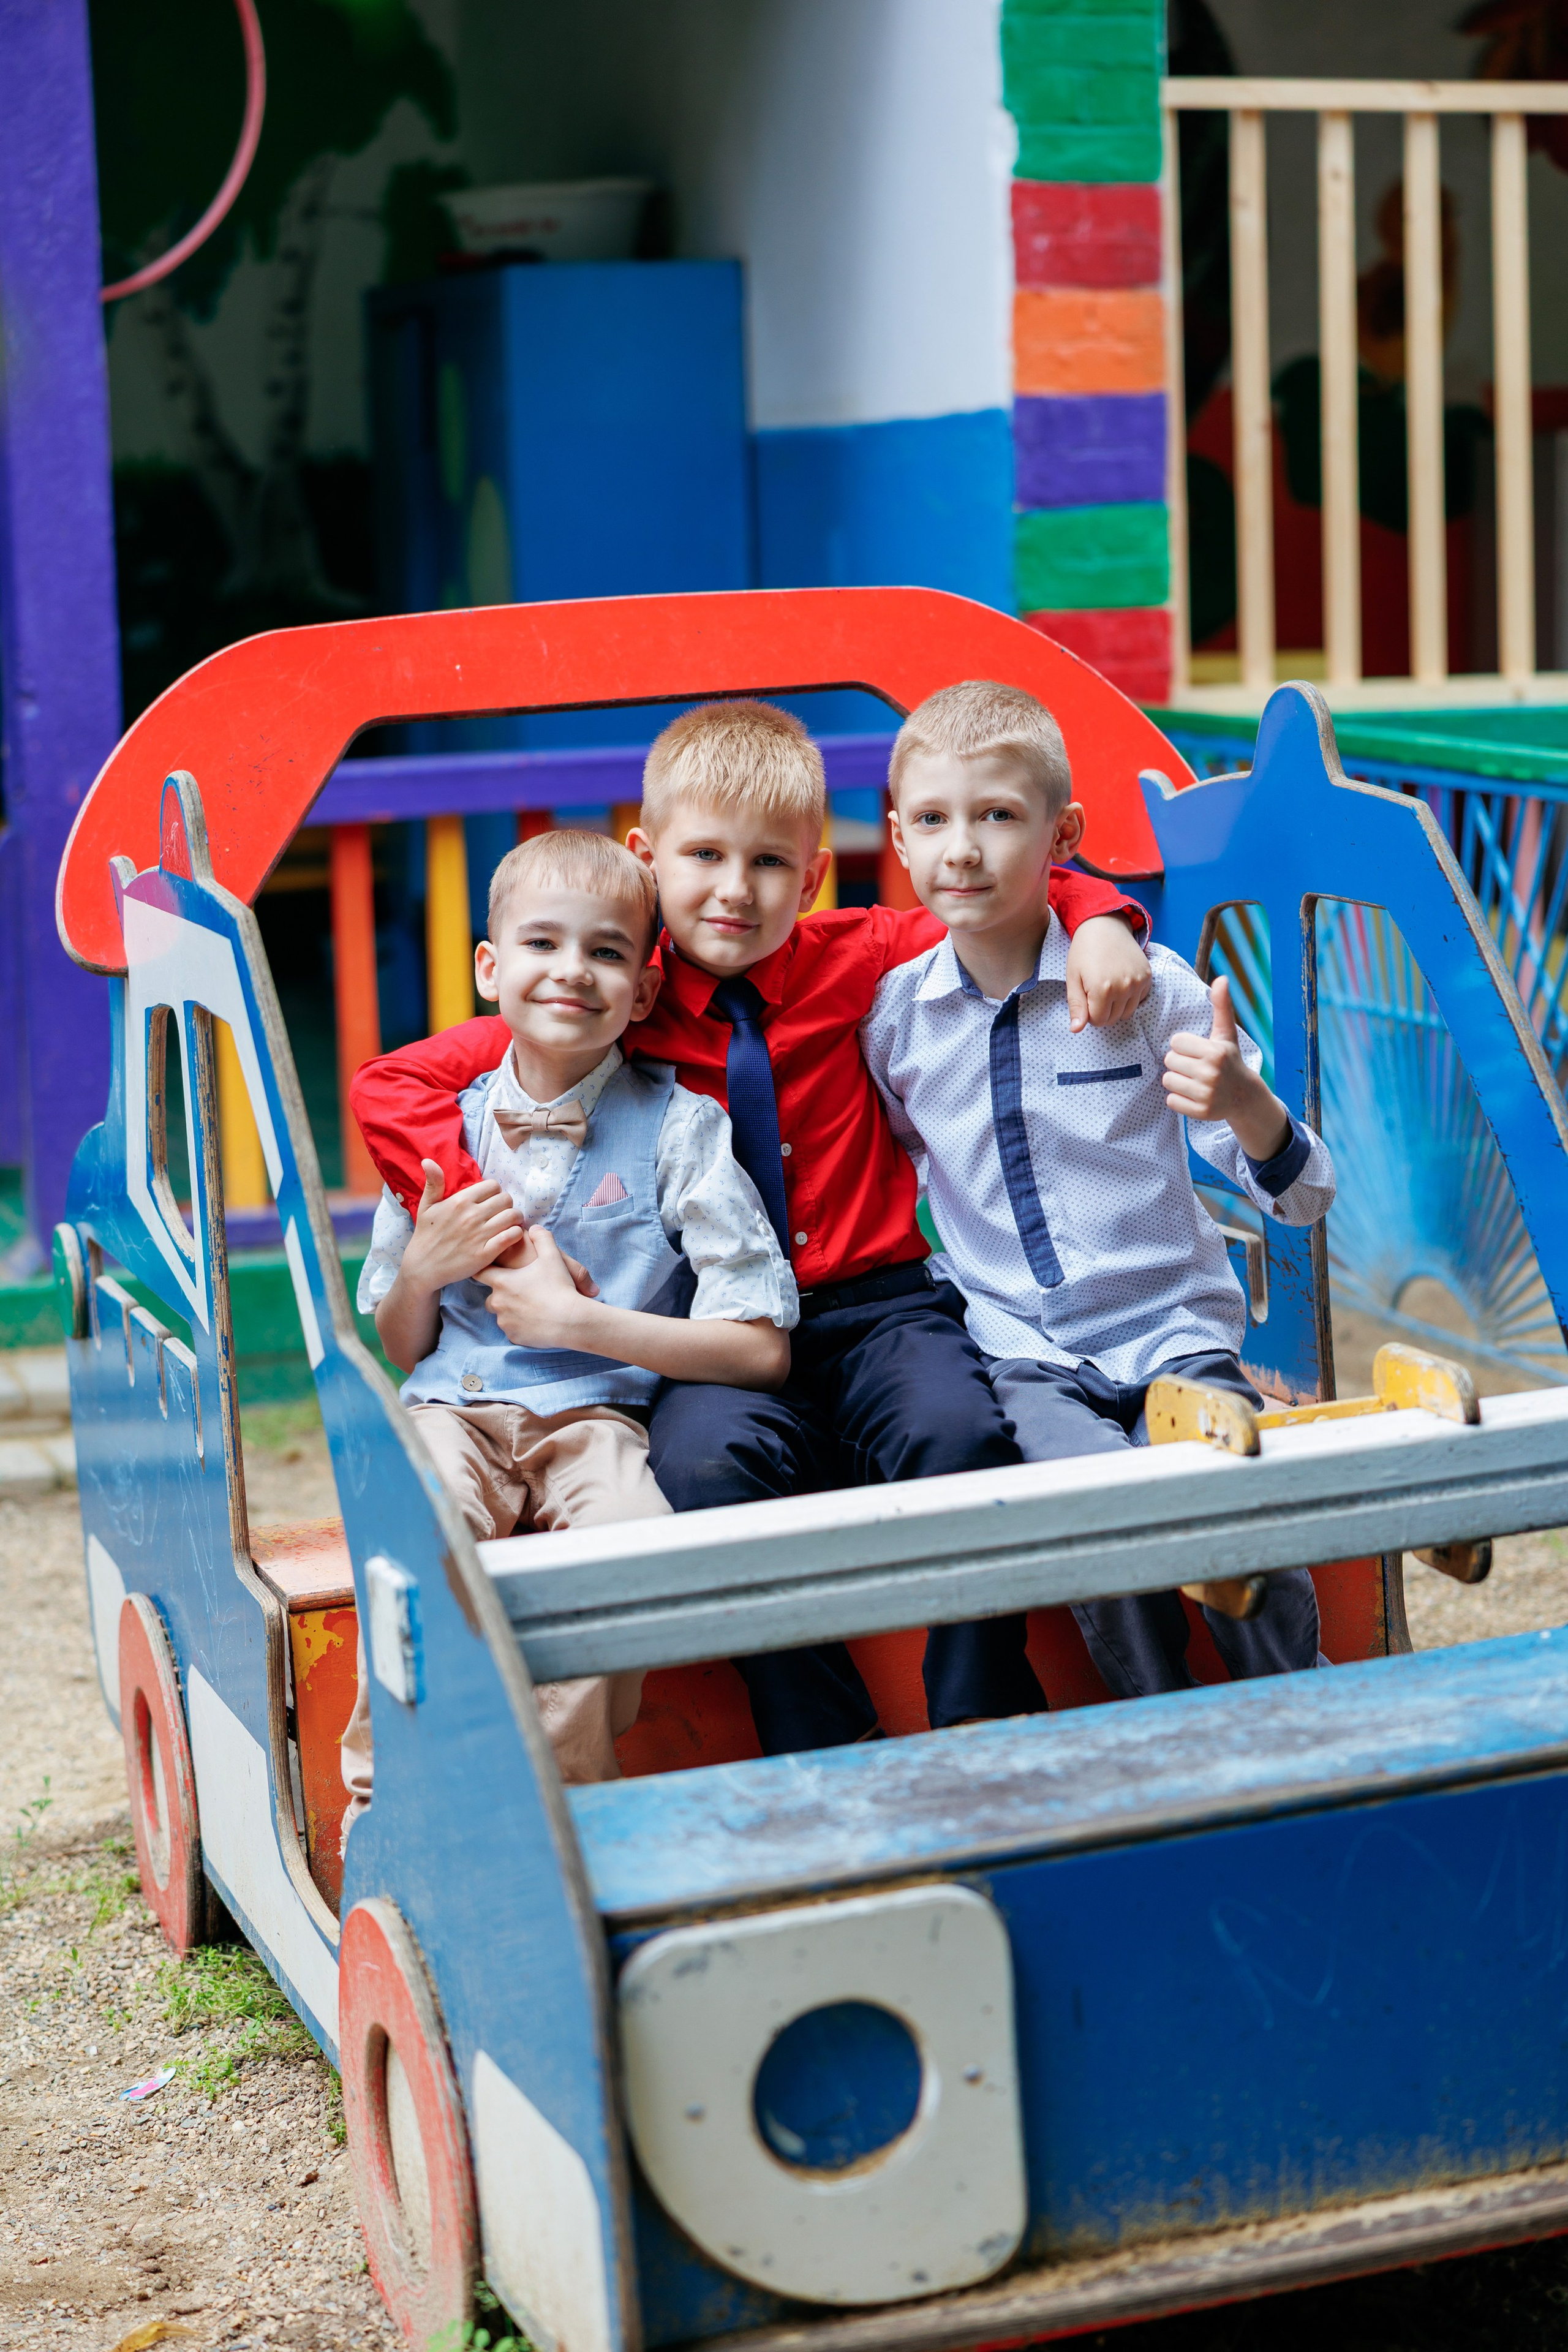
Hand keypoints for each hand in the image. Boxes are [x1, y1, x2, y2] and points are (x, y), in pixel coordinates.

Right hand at [400, 1160, 525, 1295]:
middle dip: (506, 1204)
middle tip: (501, 1212)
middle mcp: (472, 1215)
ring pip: (513, 1216)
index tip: (491, 1200)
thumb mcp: (426, 1206)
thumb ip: (433, 1183)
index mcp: (460, 1201)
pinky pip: (512, 1236)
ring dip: (514, 1218)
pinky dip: (515, 1233)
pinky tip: (508, 1235)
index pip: (493, 1185)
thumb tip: (428, 1160)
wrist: (423, 1267)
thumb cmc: (426, 1235)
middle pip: (506, 1199)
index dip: (495, 1191)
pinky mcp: (486, 1253)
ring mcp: (480, 1235)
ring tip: (507, 1223)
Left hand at [476, 1226, 592, 1348]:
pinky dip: (520, 1326)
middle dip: (500, 1294)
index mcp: (502, 1282)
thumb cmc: (560, 1287)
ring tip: (530, 1307)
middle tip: (519, 1291)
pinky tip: (535, 1321)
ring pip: (501, 1314)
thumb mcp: (553, 1257)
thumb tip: (534, 1228)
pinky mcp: (514, 1337)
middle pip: (490, 1297)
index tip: (485, 1268)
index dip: (482, 1269)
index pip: (480, 1273)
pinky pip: (512, 1330)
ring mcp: (504, 1322)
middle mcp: (498, 1302)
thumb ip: (542, 1238)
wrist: (571, 1320)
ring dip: (510, 1310)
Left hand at [1066, 914, 1151, 1033]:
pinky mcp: (1147, 977)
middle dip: (1102, 1011)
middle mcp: (1123, 987)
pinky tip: (1120, 981)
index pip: (1098, 1021)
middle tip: (1095, 990)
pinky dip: (1129, 997)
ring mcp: (1138, 982)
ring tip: (1107, 987)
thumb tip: (1076, 1030)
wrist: (1104, 926)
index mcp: (1102, 989)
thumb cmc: (1084, 952)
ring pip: (1127, 1013)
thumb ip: (1076, 1006)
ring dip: (1116, 1006)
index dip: (1089, 1013)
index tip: (1085, 997)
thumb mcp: (1073, 978)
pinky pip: (1139, 1000)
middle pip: (1113, 1019)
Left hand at [1163, 977, 1290, 1160]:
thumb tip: (1222, 978)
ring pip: (1168, 1080)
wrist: (1244, 1096)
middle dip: (1180, 1062)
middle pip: (1169, 1061)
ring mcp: (1206, 1094)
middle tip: (1196, 1066)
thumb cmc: (1230, 1059)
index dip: (1184, 1046)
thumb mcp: (1226, 1033)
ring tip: (1194, 1080)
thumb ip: (1221, 1006)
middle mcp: (1211, 1074)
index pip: (1175, 1042)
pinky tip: (1194, 1094)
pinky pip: (1171, 1100)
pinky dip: (1179, 1098)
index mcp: (1215, 1052)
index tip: (1198, 1051)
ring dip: (1177, 1080)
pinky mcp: (1200, 1112)